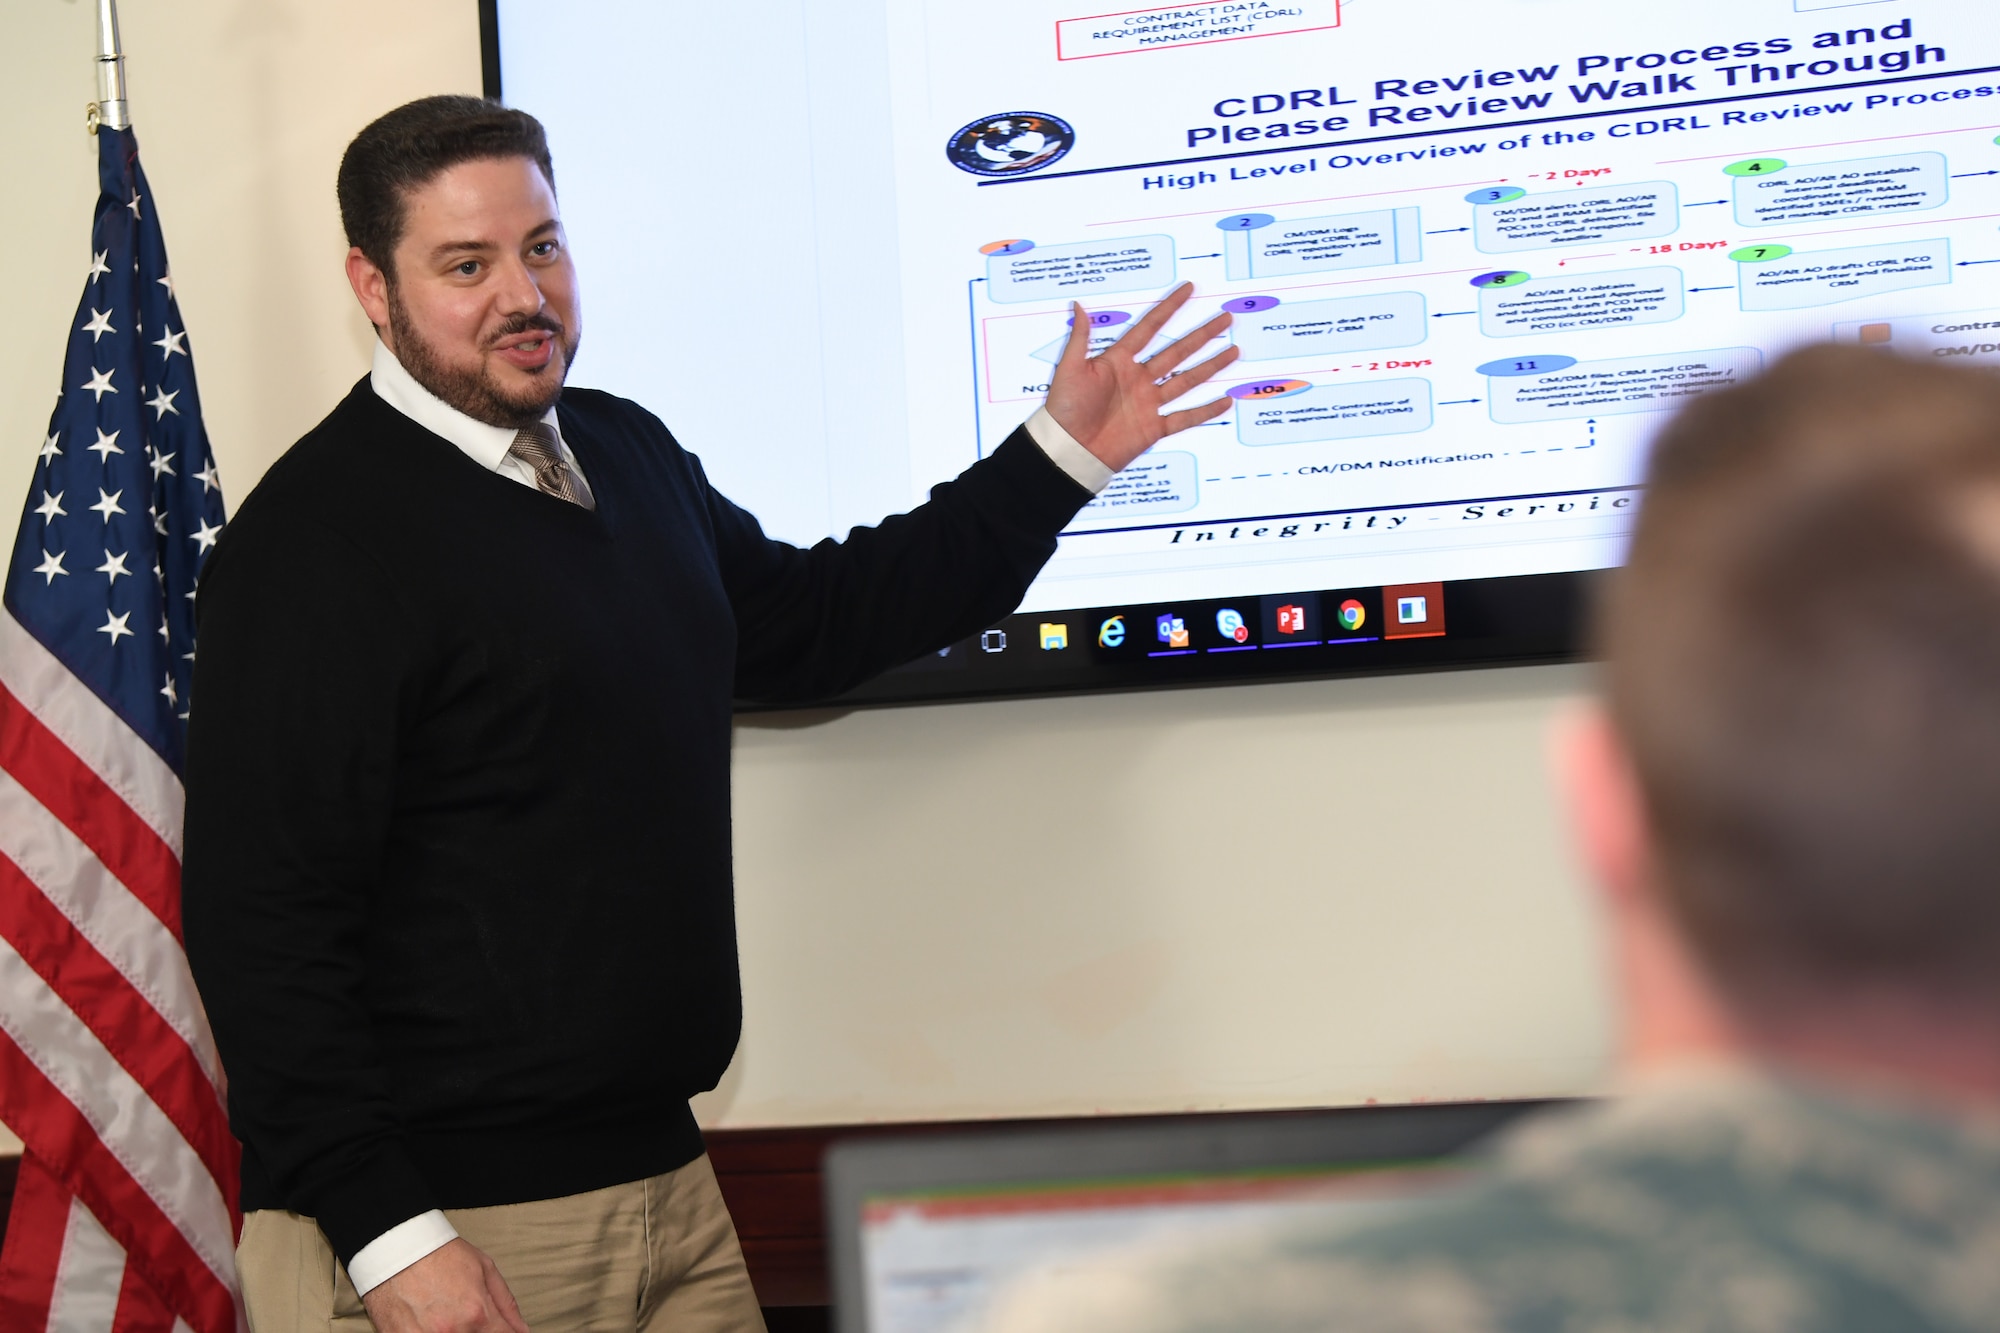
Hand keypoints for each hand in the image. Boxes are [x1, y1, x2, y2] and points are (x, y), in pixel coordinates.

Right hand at [360, 1238, 529, 1332]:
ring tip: (447, 1314)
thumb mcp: (485, 1268)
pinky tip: (428, 1321)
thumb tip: (521, 1329)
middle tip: (468, 1316)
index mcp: (477, 1313)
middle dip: (478, 1331)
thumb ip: (506, 1304)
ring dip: (456, 1331)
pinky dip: (430, 1332)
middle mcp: (453, 1331)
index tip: (500, 1330)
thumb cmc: (440, 1254)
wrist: (396, 1247)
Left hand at [1044, 281, 1240, 471]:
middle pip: (1177, 351)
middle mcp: (1137, 379)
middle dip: (1202, 335)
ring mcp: (1147, 404)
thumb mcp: (1070, 368)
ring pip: (1186, 380)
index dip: (1169, 308)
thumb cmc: (1063, 409)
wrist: (1068, 450)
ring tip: (1233, 351)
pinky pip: (1184, 418)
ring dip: (1210, 366)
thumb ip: (1080, 337)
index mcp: (1118, 361)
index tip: (1187, 289)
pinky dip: (1205, 411)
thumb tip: (1078, 304)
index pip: (1149, 328)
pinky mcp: (1153, 428)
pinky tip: (1224, 400)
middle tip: (1224, 319)